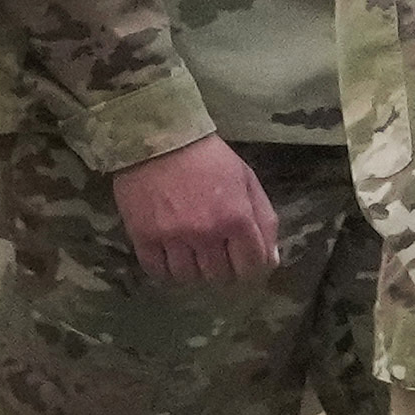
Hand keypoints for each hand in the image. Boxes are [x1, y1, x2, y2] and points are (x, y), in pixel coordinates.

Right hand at [113, 134, 284, 283]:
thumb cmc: (208, 157)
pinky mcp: (144, 236)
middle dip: (222, 269)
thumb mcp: (246, 180)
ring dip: (194, 270)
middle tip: (217, 256)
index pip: (251, 267)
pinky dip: (165, 270)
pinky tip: (170, 257)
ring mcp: (173, 237)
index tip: (244, 264)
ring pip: (188, 277)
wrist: (159, 137)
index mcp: (236, 218)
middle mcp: (206, 233)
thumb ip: (263, 219)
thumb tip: (271, 259)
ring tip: (192, 255)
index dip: (251, 270)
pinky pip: (157, 271)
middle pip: (219, 276)